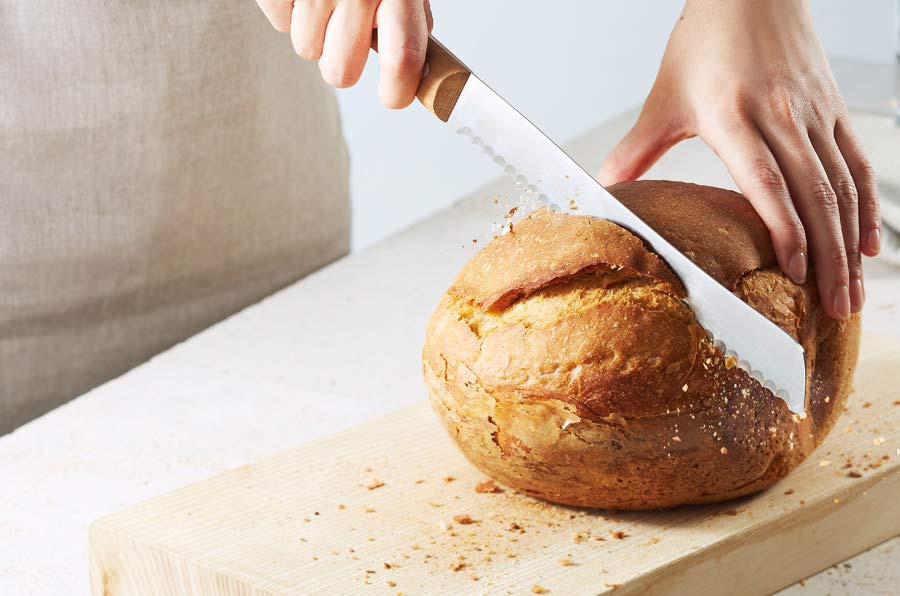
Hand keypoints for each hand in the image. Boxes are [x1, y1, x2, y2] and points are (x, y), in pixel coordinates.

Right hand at [255, 0, 432, 107]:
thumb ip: (409, 16)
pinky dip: (288, 11)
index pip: (403, 58)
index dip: (397, 90)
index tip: (393, 97)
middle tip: (344, 39)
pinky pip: (279, 23)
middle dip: (340, 64)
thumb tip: (410, 64)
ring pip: (306, 50)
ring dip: (314, 33)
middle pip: (340, 72)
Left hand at [597, 0, 880, 319]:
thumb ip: (638, 148)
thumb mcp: (664, 96)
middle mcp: (782, 118)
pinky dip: (865, 206)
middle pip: (814, 195)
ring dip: (849, 243)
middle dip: (827, 258)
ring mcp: (814, 115)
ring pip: (841, 186)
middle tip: (833, 308)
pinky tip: (868, 243)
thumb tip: (605, 189)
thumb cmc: (704, 42)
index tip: (793, 273)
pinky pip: (856, 164)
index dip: (785, 229)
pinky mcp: (832, 111)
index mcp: (735, 117)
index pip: (767, 182)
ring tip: (851, 291)